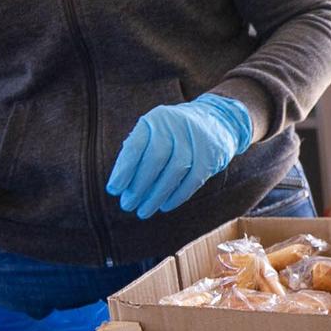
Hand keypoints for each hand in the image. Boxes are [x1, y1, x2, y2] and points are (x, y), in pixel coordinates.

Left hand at [105, 95, 253, 218]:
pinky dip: (178, 196)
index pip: (136, 146)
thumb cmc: (174, 135)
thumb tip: (121, 185)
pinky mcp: (211, 153)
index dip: (123, 170)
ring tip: (144, 211)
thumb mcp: (154, 133)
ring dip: (157, 195)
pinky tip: (165, 206)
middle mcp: (174, 125)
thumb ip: (138, 153)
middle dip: (139, 186)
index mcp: (155, 120)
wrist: (216, 121)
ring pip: (175, 171)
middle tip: (128, 205)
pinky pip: (193, 179)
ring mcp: (195, 138)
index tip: (114, 190)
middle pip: (155, 159)